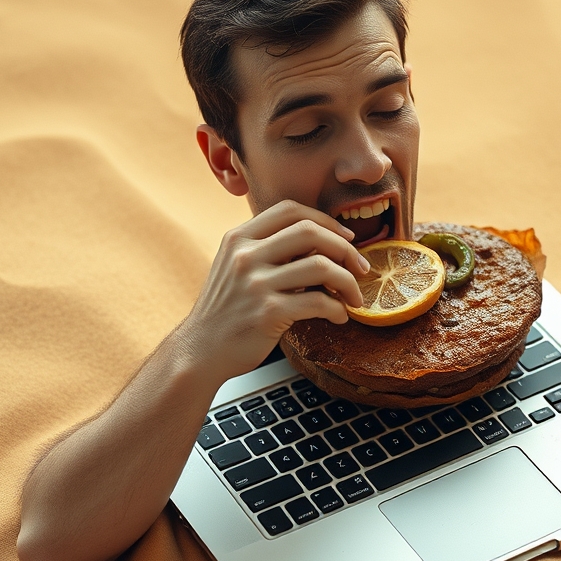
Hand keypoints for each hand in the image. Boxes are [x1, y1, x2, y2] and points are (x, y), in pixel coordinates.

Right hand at [180, 199, 370, 381]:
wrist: (200, 351)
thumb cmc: (227, 311)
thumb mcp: (236, 267)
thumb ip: (269, 249)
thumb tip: (321, 241)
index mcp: (239, 238)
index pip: (291, 209)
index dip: (325, 219)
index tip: (346, 237)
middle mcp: (245, 255)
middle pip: (311, 231)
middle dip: (345, 248)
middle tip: (361, 267)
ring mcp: (256, 283)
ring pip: (321, 266)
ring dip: (348, 282)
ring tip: (354, 297)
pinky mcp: (268, 313)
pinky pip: (318, 302)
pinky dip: (337, 309)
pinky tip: (339, 316)